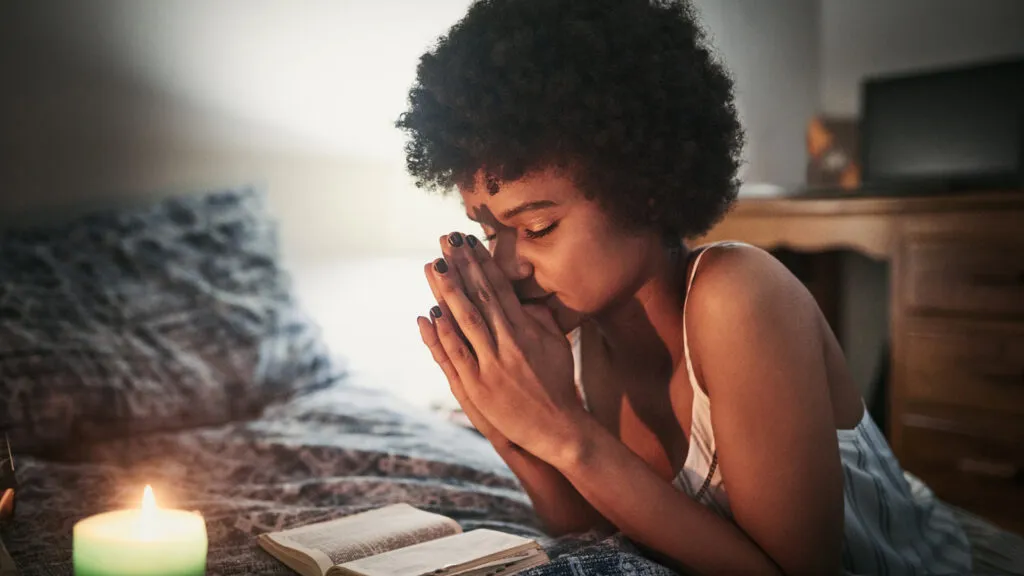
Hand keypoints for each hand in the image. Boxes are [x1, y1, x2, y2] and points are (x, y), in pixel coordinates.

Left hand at [424, 232, 586, 465]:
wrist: (559, 428)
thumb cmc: (558, 384)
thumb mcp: (557, 344)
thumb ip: (540, 318)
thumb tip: (524, 298)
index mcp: (527, 329)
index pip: (500, 288)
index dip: (482, 262)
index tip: (468, 240)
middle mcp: (510, 342)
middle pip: (481, 296)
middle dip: (463, 266)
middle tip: (446, 240)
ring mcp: (493, 365)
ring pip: (467, 320)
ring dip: (449, 291)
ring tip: (434, 265)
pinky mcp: (480, 387)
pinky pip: (458, 355)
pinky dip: (443, 334)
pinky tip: (430, 313)